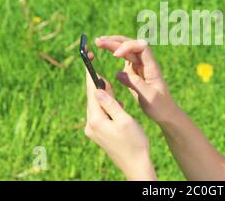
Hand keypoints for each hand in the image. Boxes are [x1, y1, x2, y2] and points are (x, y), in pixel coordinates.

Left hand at [84, 62, 156, 179]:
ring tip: (112, 86)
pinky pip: (100, 114)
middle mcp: (91, 125)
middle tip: (105, 72)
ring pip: (97, 106)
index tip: (89, 59)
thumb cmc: (135, 142)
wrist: (136, 165)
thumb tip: (98, 89)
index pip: (92, 92)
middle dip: (98, 84)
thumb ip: (111, 104)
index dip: (91, 74)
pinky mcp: (98, 133)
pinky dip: (107, 105)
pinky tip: (115, 104)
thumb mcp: (125, 120)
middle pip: (92, 98)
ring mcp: (94, 130)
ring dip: (105, 95)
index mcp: (97, 120)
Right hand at [94, 35, 178, 123]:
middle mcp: (146, 63)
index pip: (142, 48)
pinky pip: (124, 58)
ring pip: (127, 50)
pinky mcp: (134, 71)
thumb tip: (118, 73)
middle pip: (132, 45)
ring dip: (113, 44)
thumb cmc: (160, 106)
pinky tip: (105, 49)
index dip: (128, 46)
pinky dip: (114, 52)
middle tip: (99, 41)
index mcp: (152, 67)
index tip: (115, 55)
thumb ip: (135, 84)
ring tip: (99, 42)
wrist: (165, 112)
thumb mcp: (149, 97)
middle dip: (116, 42)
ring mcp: (140, 66)